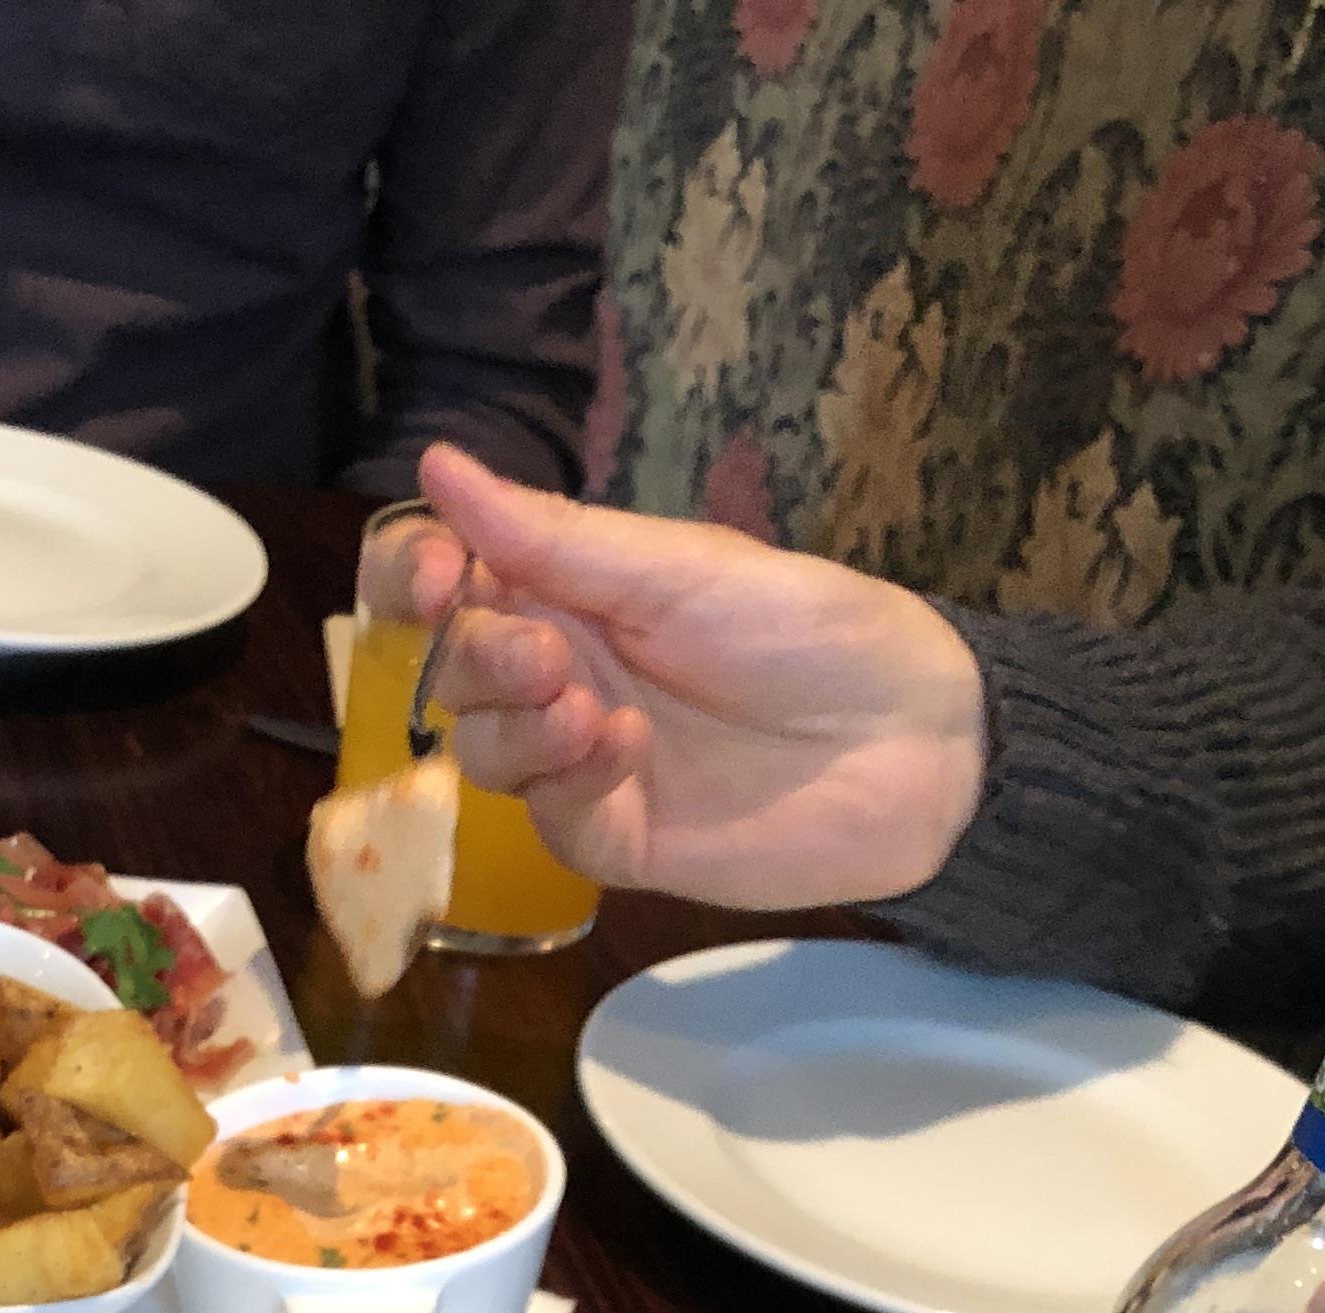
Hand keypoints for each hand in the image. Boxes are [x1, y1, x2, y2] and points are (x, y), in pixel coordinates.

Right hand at [406, 442, 989, 910]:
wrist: (910, 742)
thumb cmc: (807, 629)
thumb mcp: (676, 565)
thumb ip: (551, 537)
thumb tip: (439, 463)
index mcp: (571, 589)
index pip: (446, 580)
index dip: (414, 575)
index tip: (434, 577)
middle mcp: (563, 672)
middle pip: (451, 672)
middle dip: (478, 658)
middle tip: (547, 657)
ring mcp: (583, 761)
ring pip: (484, 753)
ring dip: (519, 727)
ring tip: (591, 712)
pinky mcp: (613, 837)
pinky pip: (547, 819)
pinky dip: (570, 781)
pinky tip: (626, 751)